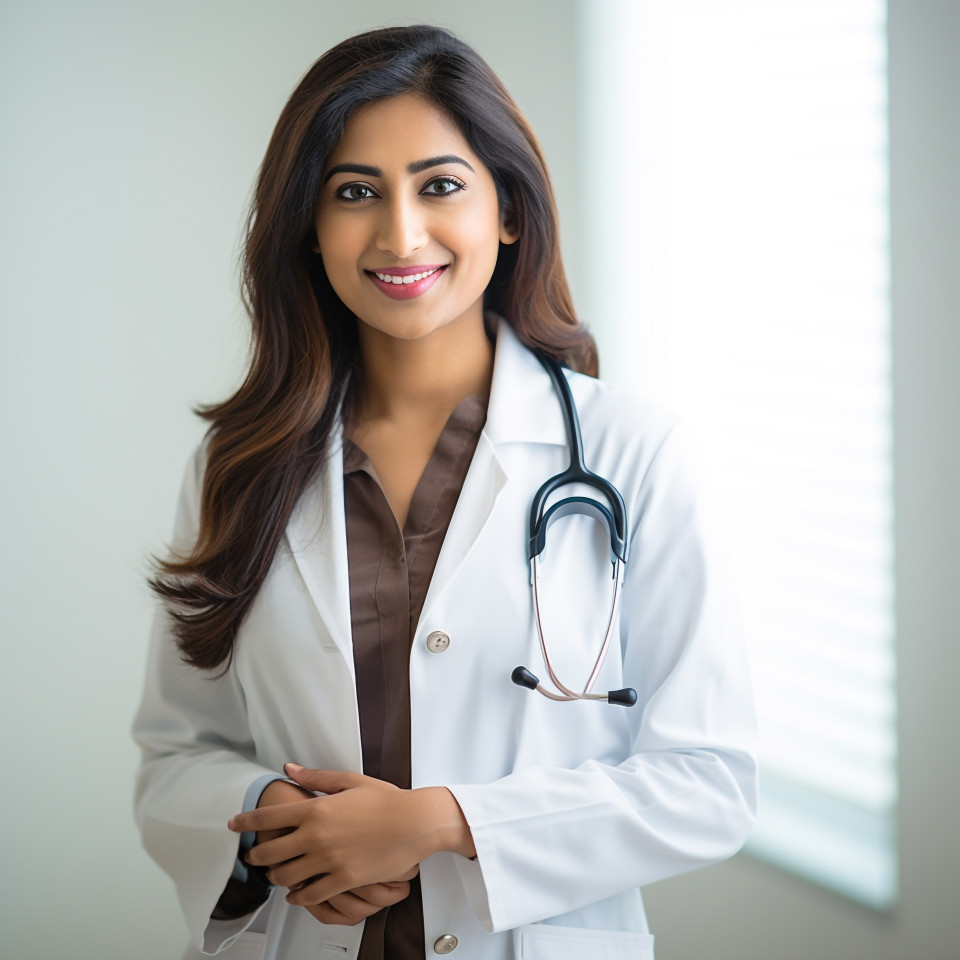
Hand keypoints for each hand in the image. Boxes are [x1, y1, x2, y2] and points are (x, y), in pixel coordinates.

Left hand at [248, 778, 416, 925]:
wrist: (414, 822)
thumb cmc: (386, 799)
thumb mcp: (350, 781)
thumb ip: (316, 776)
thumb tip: (290, 769)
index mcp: (316, 809)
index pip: (269, 818)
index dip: (246, 823)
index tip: (234, 825)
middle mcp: (317, 836)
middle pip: (270, 852)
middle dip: (256, 855)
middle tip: (253, 855)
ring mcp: (329, 861)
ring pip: (286, 877)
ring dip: (275, 876)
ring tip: (275, 874)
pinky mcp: (343, 880)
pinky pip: (310, 895)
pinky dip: (298, 897)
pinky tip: (297, 894)